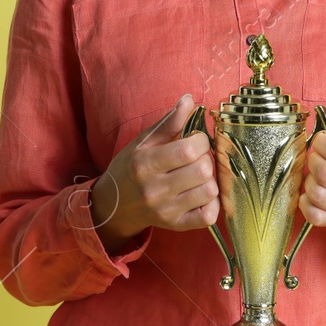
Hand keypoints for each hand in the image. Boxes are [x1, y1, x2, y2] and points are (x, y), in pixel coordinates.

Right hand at [90, 94, 217, 253]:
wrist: (113, 206)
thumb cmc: (130, 168)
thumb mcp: (143, 141)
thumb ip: (169, 122)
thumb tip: (190, 100)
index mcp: (145, 164)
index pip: (188, 150)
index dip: (201, 140)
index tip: (195, 140)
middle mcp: (155, 190)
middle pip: (202, 170)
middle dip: (206, 159)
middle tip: (197, 158)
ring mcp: (166, 211)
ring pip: (209, 192)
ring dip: (210, 180)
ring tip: (198, 176)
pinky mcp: (175, 226)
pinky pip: (208, 217)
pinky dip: (212, 204)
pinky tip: (201, 194)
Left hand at [300, 101, 325, 238]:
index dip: (322, 141)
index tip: (322, 139)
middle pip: (325, 174)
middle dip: (315, 158)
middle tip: (319, 154)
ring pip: (316, 194)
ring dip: (309, 178)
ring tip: (317, 172)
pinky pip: (313, 216)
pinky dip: (305, 202)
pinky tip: (312, 191)